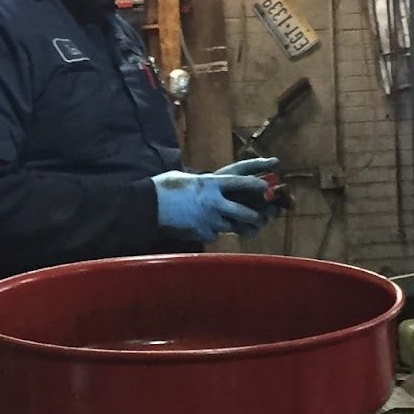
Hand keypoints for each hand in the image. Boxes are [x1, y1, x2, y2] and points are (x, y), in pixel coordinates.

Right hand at [153, 158, 281, 240]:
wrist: (147, 207)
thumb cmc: (164, 188)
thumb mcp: (188, 178)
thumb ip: (205, 182)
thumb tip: (214, 182)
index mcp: (211, 183)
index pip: (241, 183)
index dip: (256, 185)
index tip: (266, 187)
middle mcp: (214, 202)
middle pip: (245, 212)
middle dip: (256, 217)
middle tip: (260, 218)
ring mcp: (208, 220)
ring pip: (231, 226)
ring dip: (232, 225)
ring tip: (231, 223)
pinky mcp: (201, 233)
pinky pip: (214, 235)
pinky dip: (212, 232)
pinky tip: (201, 226)